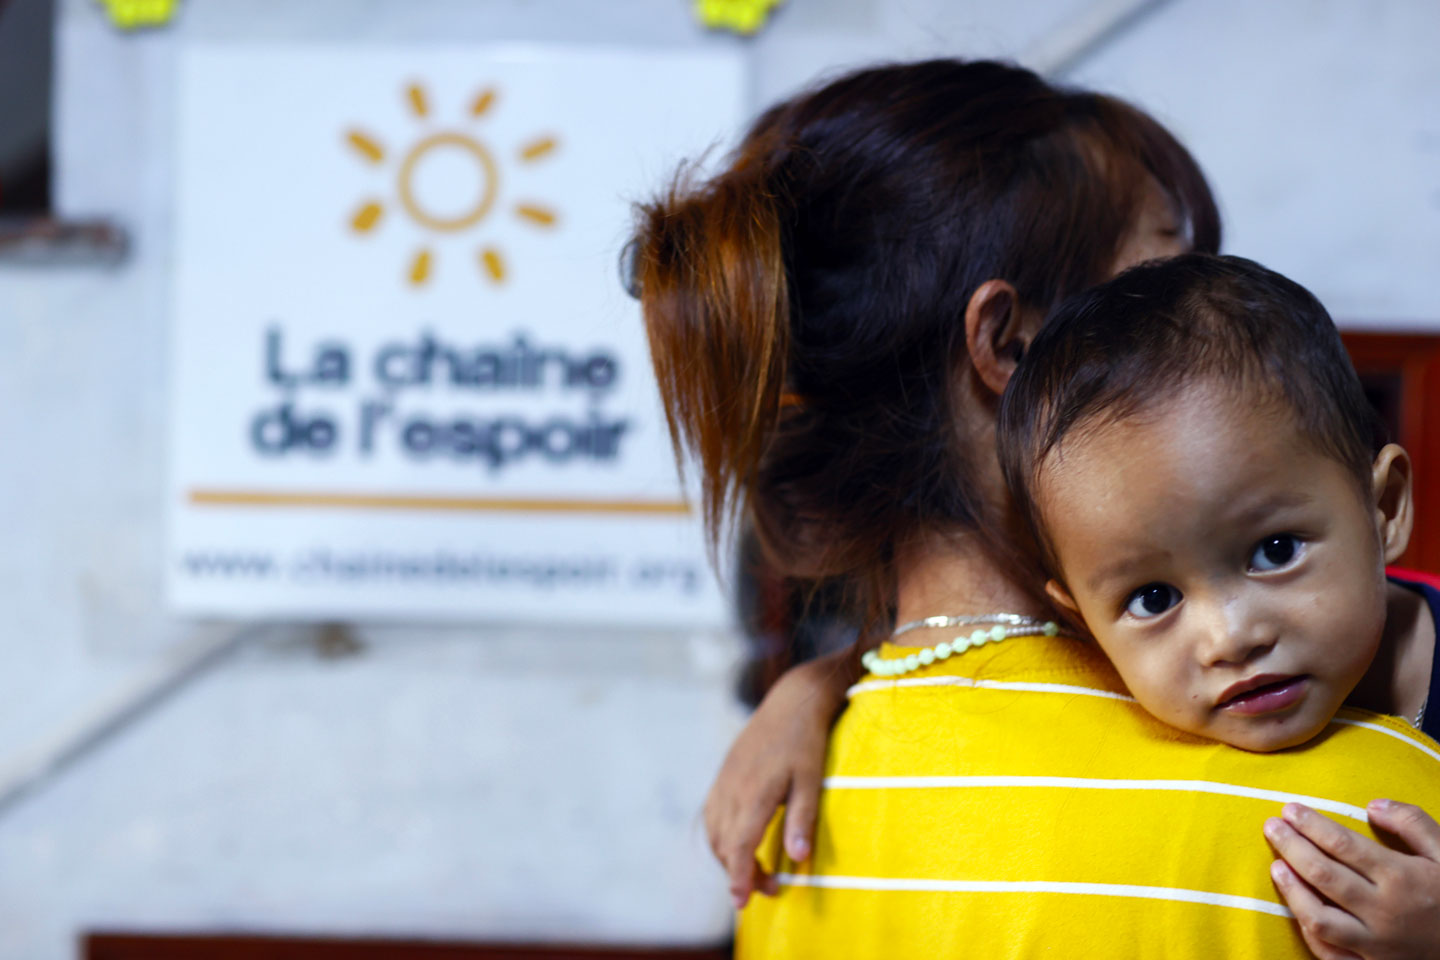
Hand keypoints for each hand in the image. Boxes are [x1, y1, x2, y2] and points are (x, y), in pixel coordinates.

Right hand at [704, 647, 854, 908]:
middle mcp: (733, 790)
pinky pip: (712, 816)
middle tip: (770, 889)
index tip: (741, 903)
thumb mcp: (812, 779)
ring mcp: (725, 782)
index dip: (738, 877)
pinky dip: (721, 837)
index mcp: (755, 794)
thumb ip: (803, 819)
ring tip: (755, 871)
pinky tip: (738, 842)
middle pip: (725, 845)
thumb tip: (799, 858)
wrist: (790, 701)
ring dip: (728, 857)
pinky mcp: (724, 776)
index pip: (738, 846)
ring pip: (715, 833)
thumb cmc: (806, 742)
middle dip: (740, 873)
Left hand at [1264, 799, 1439, 959]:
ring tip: (1276, 865)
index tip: (1289, 809)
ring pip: (1318, 916)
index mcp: (1400, 877)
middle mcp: (1383, 910)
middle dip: (1291, 846)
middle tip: (1271, 826)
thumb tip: (1373, 805)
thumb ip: (1413, 824)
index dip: (1310, 824)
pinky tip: (1298, 910)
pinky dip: (1309, 933)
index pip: (1342, 844)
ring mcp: (1375, 943)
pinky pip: (1330, 953)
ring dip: (1292, 889)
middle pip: (1322, 873)